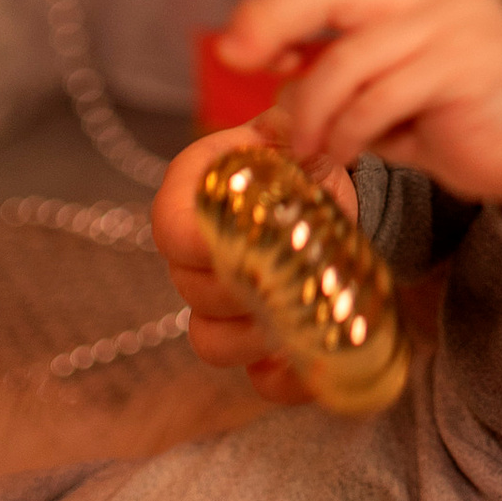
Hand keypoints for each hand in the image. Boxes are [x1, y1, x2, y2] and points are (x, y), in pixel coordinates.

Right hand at [153, 125, 361, 396]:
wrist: (331, 205)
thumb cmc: (302, 168)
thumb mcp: (296, 139)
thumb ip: (286, 128)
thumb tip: (283, 121)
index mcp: (192, 196)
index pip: (170, 227)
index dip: (197, 242)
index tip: (240, 243)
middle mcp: (192, 256)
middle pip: (192, 290)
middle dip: (241, 289)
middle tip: (288, 278)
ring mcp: (217, 307)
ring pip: (211, 341)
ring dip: (256, 336)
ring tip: (301, 316)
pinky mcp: (253, 348)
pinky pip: (255, 379)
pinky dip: (285, 378)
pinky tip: (313, 360)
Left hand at [210, 0, 501, 217]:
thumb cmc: (476, 123)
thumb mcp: (402, 92)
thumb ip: (349, 80)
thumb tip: (271, 106)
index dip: (275, 0)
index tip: (241, 51)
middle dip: (271, 16)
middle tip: (237, 60)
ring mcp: (457, 24)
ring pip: (350, 55)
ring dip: (312, 111)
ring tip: (306, 151)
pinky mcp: (469, 66)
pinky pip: (382, 96)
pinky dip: (350, 132)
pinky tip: (345, 156)